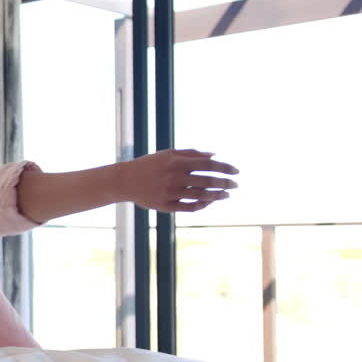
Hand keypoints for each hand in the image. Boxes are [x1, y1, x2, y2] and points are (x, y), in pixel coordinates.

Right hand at [119, 149, 238, 212]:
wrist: (125, 180)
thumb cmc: (149, 165)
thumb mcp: (168, 154)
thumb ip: (191, 153)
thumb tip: (215, 156)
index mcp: (177, 162)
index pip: (209, 165)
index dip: (225, 168)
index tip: (236, 171)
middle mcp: (175, 178)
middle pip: (208, 181)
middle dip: (226, 183)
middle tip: (236, 185)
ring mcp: (170, 193)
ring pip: (201, 196)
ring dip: (217, 196)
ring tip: (226, 195)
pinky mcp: (166, 206)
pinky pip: (190, 207)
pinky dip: (202, 205)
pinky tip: (209, 202)